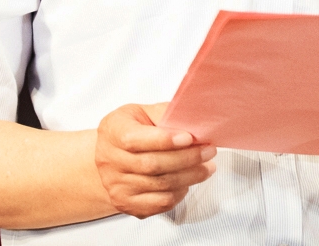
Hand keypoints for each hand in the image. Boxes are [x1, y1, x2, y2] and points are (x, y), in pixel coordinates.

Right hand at [95, 103, 216, 217]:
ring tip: (206, 167)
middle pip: (152, 165)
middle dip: (186, 158)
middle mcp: (110, 161)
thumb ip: (164, 114)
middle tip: (208, 151)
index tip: (189, 138)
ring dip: (189, 177)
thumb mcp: (141, 113)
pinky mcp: (126, 204)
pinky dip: (179, 193)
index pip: (136, 139)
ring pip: (160, 186)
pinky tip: (187, 181)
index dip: (165, 140)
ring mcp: (117, 186)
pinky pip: (159, 203)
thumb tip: (193, 120)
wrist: (109, 157)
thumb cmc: (129, 130)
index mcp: (113, 132)